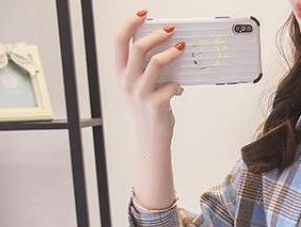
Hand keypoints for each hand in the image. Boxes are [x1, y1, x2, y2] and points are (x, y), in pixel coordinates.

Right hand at [115, 9, 184, 144]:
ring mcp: (141, 93)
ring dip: (172, 53)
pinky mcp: (156, 105)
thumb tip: (165, 46)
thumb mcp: (140, 86)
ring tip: (181, 47)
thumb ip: (145, 68)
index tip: (143, 13)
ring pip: (156, 63)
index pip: (120, 41)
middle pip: (139, 48)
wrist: (150, 139)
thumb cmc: (148, 111)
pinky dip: (178, 84)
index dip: (130, 23)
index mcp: (120, 73)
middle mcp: (127, 82)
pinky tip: (179, 89)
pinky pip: (171, 86)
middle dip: (157, 34)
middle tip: (172, 29)